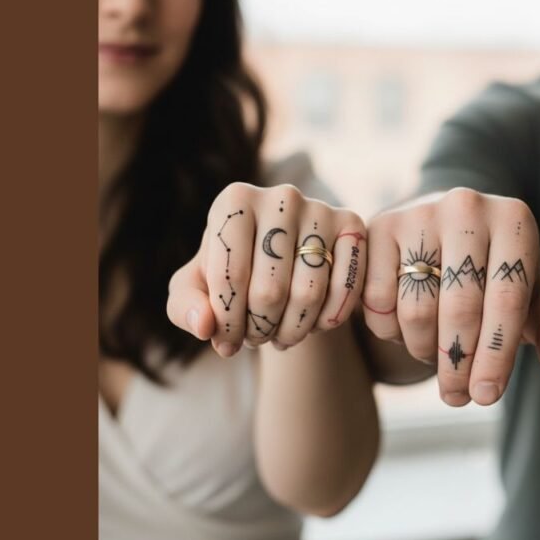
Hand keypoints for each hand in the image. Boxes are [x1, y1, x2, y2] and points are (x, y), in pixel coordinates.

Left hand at [167, 182, 366, 356]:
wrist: (285, 260)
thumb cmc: (233, 274)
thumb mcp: (197, 289)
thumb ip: (185, 307)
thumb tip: (204, 326)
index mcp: (234, 200)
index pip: (229, 277)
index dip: (227, 323)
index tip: (225, 343)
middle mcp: (281, 196)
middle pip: (269, 290)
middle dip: (259, 329)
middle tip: (255, 339)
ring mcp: (321, 208)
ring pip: (308, 295)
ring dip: (292, 331)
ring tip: (279, 336)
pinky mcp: (354, 226)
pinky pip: (345, 290)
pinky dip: (327, 322)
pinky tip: (311, 325)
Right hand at [361, 188, 539, 405]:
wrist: (439, 227)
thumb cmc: (493, 271)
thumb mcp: (528, 297)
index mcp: (514, 220)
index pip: (507, 298)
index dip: (496, 354)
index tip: (486, 396)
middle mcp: (466, 207)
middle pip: (459, 307)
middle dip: (458, 364)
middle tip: (457, 397)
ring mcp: (418, 213)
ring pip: (416, 310)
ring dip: (424, 350)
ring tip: (435, 356)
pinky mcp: (377, 227)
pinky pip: (379, 302)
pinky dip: (390, 331)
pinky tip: (406, 330)